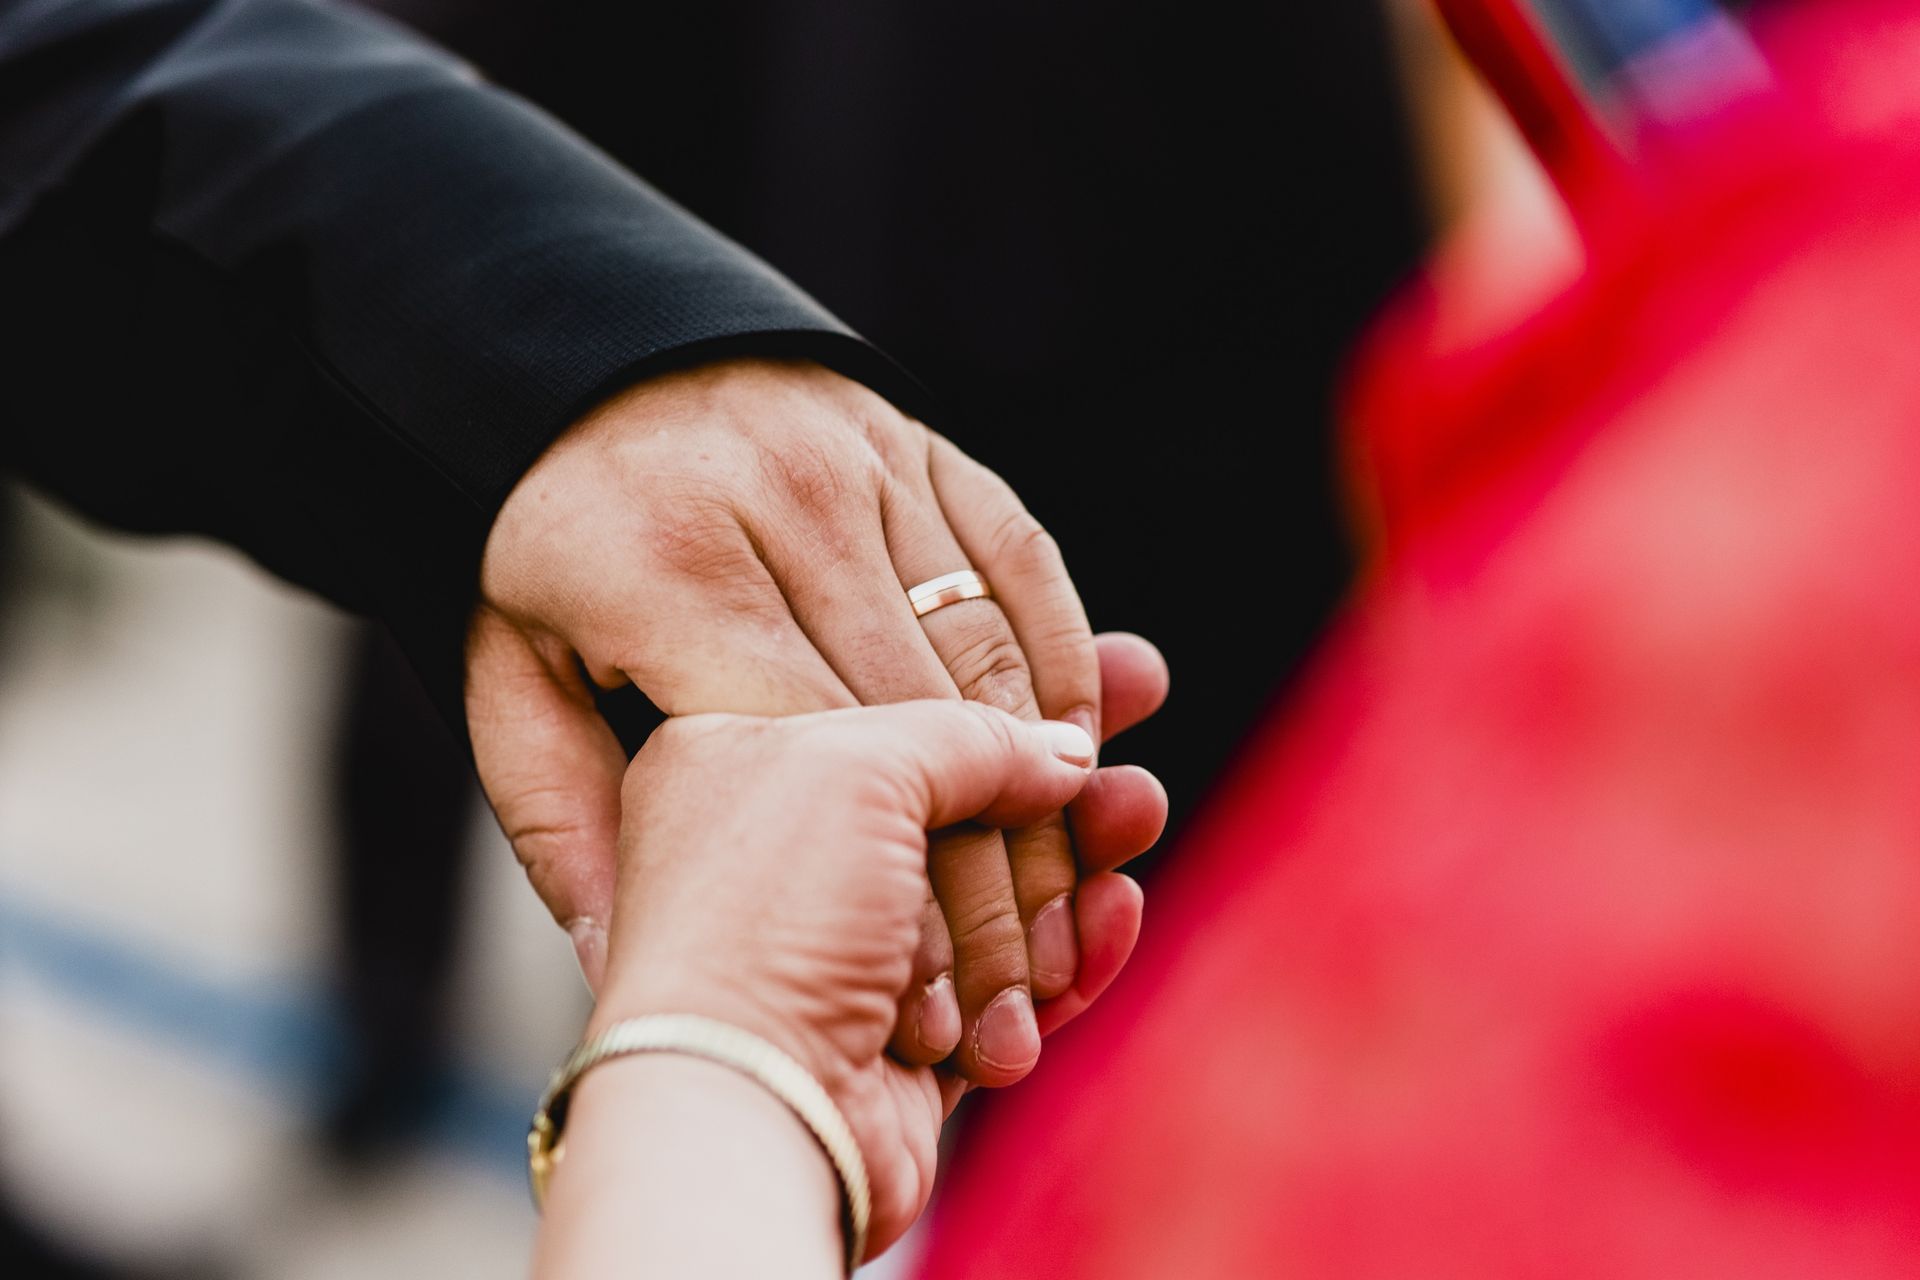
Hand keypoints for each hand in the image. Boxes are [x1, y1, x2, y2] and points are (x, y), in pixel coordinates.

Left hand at [466, 357, 1101, 1081]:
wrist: (595, 362)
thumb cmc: (554, 552)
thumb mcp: (511, 678)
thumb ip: (562, 814)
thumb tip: (613, 953)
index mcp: (668, 576)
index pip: (814, 752)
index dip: (880, 877)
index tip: (933, 991)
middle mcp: (781, 508)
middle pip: (916, 713)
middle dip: (985, 860)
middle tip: (1022, 976)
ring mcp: (864, 464)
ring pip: (983, 646)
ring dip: (1045, 779)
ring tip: (1070, 889)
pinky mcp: (924, 444)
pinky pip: (1021, 562)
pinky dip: (1065, 658)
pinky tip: (1082, 749)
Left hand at [585, 695, 1165, 1259]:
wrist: (753, 1103)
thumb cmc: (768, 913)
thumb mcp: (862, 764)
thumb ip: (974, 736)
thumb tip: (1064, 748)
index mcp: (736, 758)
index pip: (878, 687)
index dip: (982, 665)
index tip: (1073, 642)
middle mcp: (786, 853)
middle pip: (950, 785)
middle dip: (1048, 752)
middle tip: (1143, 694)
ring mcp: (845, 951)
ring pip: (994, 885)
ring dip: (1074, 852)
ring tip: (1139, 812)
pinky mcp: (905, 1040)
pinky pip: (1012, 983)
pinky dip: (1071, 949)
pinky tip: (1116, 907)